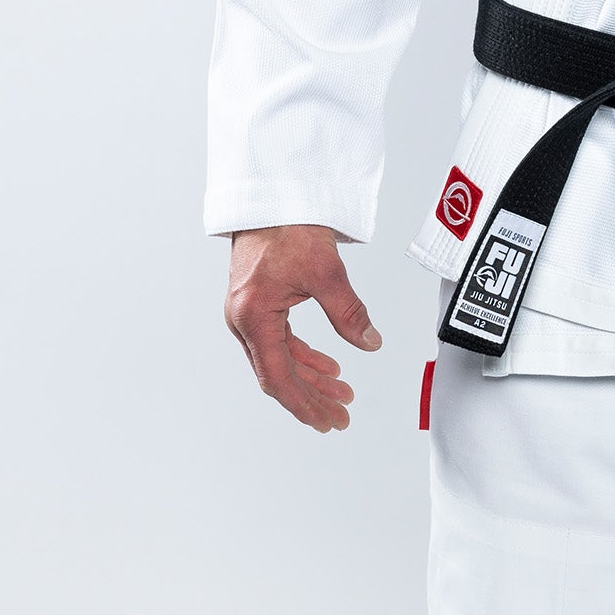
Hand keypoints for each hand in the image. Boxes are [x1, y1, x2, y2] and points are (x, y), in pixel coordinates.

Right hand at [224, 224, 381, 432]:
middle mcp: (243, 320)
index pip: (278, 377)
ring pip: (280, 359)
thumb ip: (349, 313)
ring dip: (311, 377)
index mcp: (253, 317)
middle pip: (278, 374)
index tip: (326, 420)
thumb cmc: (289, 226)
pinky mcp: (257, 303)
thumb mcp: (326, 272)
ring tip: (342, 391)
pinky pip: (280, 341)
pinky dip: (304, 356)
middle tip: (340, 414)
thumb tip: (370, 342)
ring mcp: (247, 312)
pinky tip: (329, 364)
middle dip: (311, 396)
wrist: (272, 194)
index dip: (304, 403)